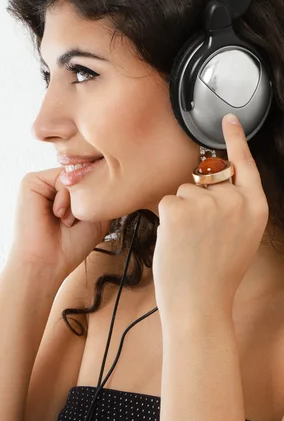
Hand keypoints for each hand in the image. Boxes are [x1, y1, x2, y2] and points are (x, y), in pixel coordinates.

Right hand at [8, 166, 111, 280]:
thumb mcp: (97, 216)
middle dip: (86, 199)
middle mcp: (51, 184)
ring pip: (73, 175)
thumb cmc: (70, 246)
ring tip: (66, 221)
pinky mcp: (30, 181)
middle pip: (82, 175)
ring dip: (76, 201)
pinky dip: (65, 198)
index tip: (90, 218)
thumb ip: (101, 192)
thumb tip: (105, 170)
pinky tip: (57, 215)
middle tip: (74, 222)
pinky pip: (60, 177)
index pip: (89, 178)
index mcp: (64, 192)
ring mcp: (41, 181)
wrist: (46, 263)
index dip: (96, 194)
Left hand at [152, 113, 269, 322]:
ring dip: (179, 212)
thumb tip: (209, 188)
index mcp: (254, 207)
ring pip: (182, 192)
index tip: (228, 119)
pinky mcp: (180, 208)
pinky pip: (166, 202)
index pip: (245, 165)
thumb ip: (232, 208)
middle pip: (202, 182)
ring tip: (189, 242)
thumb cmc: (215, 274)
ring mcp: (207, 203)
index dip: (235, 140)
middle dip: (194, 202)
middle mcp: (234, 200)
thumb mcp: (240, 237)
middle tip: (199, 237)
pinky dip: (166, 219)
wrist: (200, 301)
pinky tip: (176, 240)